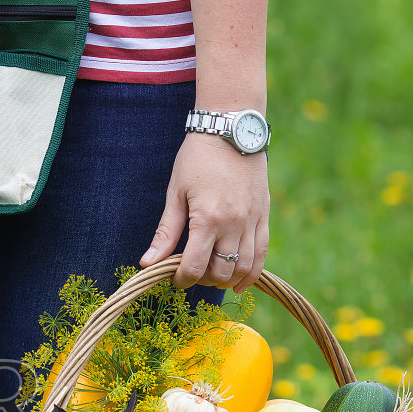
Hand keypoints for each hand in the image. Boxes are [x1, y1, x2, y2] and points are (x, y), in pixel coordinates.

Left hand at [140, 132, 269, 292]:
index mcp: (207, 218)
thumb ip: (165, 232)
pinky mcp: (264, 216)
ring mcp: (253, 221)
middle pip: (220, 272)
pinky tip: (239, 282)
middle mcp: (234, 223)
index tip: (174, 278)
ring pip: (244, 268)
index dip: (182, 280)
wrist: (231, 130)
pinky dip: (252, 272)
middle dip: (203, 280)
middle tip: (191, 272)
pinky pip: (262, 253)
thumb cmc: (197, 158)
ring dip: (226, 279)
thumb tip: (147, 263)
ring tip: (211, 275)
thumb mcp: (175, 193)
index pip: (195, 267)